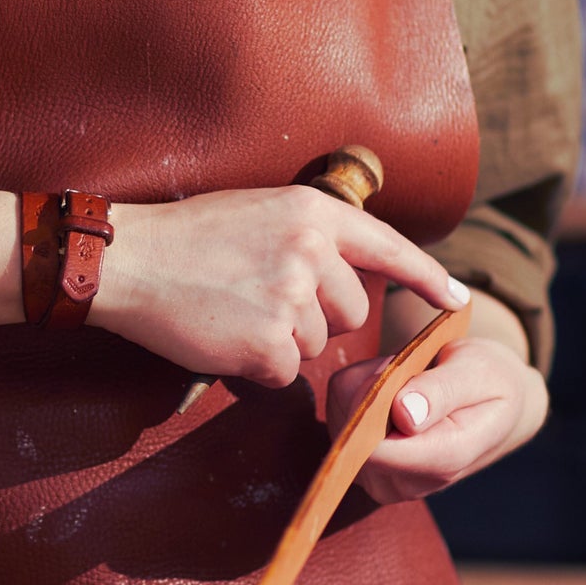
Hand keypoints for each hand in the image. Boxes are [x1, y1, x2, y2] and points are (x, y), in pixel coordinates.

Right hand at [90, 188, 468, 385]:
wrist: (127, 262)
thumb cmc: (185, 237)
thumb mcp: (258, 212)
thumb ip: (308, 236)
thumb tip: (345, 278)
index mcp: (312, 212)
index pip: (389, 247)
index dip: (428, 278)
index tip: (458, 301)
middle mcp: (310, 251)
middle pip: (350, 312)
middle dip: (317, 319)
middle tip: (260, 300)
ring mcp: (290, 297)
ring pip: (315, 345)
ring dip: (280, 342)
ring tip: (232, 310)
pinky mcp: (267, 342)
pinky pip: (283, 372)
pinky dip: (256, 367)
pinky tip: (223, 337)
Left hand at [326, 325, 549, 505]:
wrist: (496, 405)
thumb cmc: (492, 383)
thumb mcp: (480, 373)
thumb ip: (442, 392)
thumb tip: (404, 414)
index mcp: (442, 463)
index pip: (377, 449)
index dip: (376, 401)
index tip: (402, 369)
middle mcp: (404, 482)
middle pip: (353, 429)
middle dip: (375, 386)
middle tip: (415, 370)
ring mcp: (378, 475)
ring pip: (342, 413)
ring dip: (368, 383)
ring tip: (410, 380)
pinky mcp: (358, 460)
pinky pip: (337, 406)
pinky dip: (359, 385)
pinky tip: (394, 387)